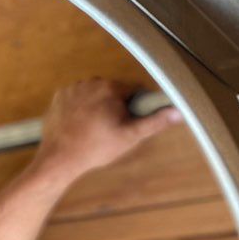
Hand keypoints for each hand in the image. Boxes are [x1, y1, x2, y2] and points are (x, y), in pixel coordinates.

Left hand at [34, 78, 182, 181]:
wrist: (60, 158)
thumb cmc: (97, 148)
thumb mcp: (130, 137)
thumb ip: (154, 122)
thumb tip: (179, 111)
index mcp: (111, 87)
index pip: (134, 90)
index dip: (136, 106)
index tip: (130, 122)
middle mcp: (91, 81)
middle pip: (114, 91)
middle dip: (116, 106)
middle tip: (111, 129)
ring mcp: (73, 87)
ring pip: (95, 93)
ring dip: (98, 106)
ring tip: (94, 129)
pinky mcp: (60, 95)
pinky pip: (78, 97)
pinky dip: (81, 107)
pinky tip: (80, 125)